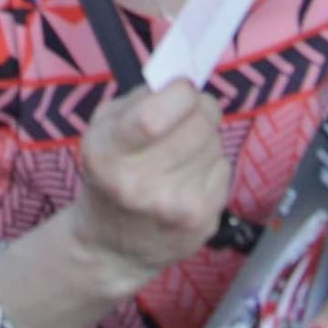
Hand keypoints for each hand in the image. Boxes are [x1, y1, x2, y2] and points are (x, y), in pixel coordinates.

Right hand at [62, 78, 231, 279]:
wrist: (111, 246)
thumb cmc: (109, 175)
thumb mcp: (103, 129)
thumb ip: (140, 99)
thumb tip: (184, 81)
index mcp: (107, 154)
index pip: (155, 116)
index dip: (180, 92)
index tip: (179, 90)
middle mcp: (139, 185)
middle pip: (199, 123)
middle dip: (199, 109)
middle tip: (186, 116)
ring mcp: (175, 208)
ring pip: (216, 143)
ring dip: (205, 139)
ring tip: (181, 153)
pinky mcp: (202, 222)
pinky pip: (225, 168)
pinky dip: (211, 166)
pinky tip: (189, 178)